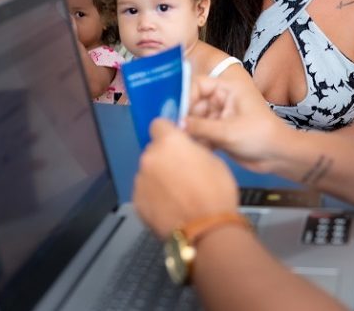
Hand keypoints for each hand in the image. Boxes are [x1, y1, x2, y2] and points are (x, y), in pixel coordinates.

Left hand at [133, 119, 237, 237]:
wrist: (206, 230)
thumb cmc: (215, 194)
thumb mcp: (214, 161)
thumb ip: (194, 150)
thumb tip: (189, 148)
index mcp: (170, 143)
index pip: (159, 124)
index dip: (168, 132)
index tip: (175, 140)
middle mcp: (151, 158)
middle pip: (153, 150)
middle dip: (165, 157)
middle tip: (182, 171)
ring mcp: (141, 181)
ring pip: (148, 172)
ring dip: (159, 177)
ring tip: (178, 193)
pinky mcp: (138, 201)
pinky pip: (145, 191)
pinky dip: (154, 196)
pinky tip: (170, 205)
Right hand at [185, 76, 287, 172]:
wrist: (277, 155)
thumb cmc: (260, 135)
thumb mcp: (228, 131)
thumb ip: (199, 127)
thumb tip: (175, 124)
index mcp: (227, 88)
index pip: (198, 84)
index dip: (185, 96)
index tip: (177, 113)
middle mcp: (221, 99)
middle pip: (192, 103)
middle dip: (185, 118)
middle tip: (176, 132)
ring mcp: (219, 115)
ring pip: (194, 120)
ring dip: (190, 132)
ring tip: (188, 143)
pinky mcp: (218, 131)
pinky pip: (199, 132)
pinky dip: (197, 141)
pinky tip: (199, 149)